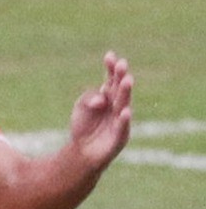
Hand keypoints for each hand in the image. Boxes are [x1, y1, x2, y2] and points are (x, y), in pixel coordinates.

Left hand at [67, 51, 132, 170]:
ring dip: (125, 93)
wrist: (83, 152)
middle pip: (119, 89)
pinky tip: (124, 111)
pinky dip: (123, 120)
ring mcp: (120, 121)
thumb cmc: (84, 126)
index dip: (111, 68)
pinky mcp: (120, 137)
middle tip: (122, 64)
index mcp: (108, 97)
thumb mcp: (81, 107)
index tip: (109, 56)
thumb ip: (88, 99)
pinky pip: (122, 127)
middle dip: (121, 77)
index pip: (110, 80)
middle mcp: (117, 106)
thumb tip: (101, 100)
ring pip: (123, 104)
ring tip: (127, 80)